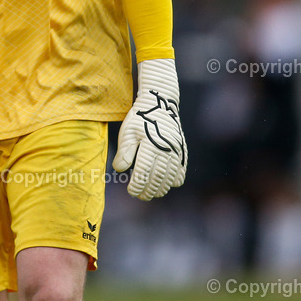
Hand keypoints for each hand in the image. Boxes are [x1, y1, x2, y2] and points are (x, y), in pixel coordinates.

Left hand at [112, 58, 186, 200]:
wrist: (160, 104)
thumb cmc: (140, 118)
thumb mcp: (128, 132)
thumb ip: (124, 152)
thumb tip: (119, 169)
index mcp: (151, 145)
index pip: (143, 172)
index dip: (137, 185)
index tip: (131, 191)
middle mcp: (166, 150)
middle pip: (158, 178)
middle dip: (148, 190)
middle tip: (140, 196)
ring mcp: (176, 151)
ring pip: (170, 177)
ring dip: (161, 189)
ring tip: (152, 193)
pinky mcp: (182, 151)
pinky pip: (180, 171)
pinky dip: (174, 181)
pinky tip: (166, 184)